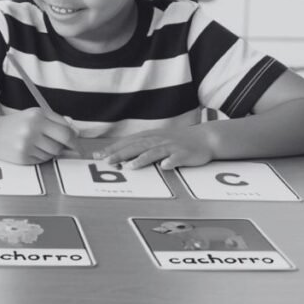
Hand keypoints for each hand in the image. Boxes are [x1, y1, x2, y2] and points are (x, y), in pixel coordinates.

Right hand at [0, 108, 77, 164]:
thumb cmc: (16, 124)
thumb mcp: (35, 115)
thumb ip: (56, 121)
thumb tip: (75, 134)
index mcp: (37, 116)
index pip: (65, 131)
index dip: (74, 139)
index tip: (77, 143)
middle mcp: (32, 129)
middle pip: (61, 144)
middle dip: (66, 147)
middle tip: (68, 149)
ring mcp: (27, 144)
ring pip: (52, 154)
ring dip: (51, 151)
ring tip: (39, 144)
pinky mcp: (23, 157)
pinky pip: (42, 161)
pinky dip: (40, 157)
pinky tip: (31, 150)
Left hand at [94, 125, 215, 169]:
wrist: (205, 138)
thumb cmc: (177, 141)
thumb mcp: (156, 141)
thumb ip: (140, 147)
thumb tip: (120, 157)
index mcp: (150, 137)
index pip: (127, 142)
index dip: (113, 149)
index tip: (98, 155)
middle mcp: (158, 140)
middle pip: (137, 147)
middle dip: (121, 154)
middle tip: (106, 161)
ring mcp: (172, 147)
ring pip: (155, 152)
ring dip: (142, 159)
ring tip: (131, 166)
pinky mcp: (185, 154)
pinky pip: (178, 158)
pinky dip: (171, 162)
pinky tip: (165, 166)